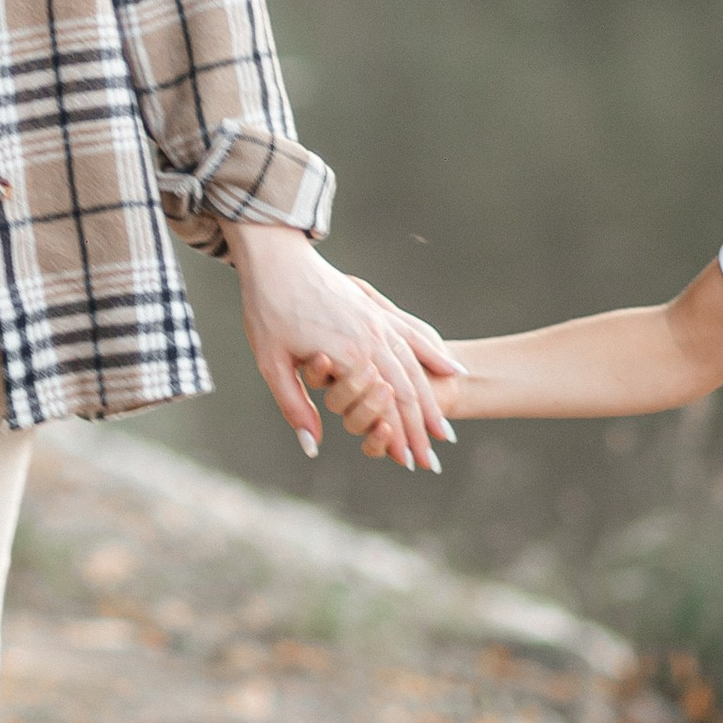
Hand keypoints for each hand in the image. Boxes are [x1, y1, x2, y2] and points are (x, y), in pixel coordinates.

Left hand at [223, 227, 457, 473]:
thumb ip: (295, 405)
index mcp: (347, 355)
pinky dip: (435, 357)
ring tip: (443, 431)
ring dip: (430, 402)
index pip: (383, 406)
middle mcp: (370, 339)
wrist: (277, 259)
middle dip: (420, 430)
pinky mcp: (377, 310)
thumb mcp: (271, 363)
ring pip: (415, 368)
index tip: (408, 464)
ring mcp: (378, 323)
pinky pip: (413, 337)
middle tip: (433, 461)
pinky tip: (453, 370)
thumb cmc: (268, 311)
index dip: (397, 438)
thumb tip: (312, 446)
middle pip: (406, 392)